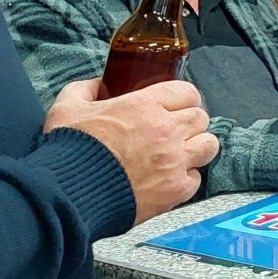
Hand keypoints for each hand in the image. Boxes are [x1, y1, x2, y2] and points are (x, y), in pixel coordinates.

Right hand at [46, 78, 219, 224]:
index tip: (175, 104)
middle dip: (190, 121)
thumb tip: (97, 85)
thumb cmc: (70, 150)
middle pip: (201, 117)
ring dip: (197, 146)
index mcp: (145, 106)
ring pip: (209, 145)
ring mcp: (174, 162)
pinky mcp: (174, 191)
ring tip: (181, 152)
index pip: (187, 91)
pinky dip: (186, 178)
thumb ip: (86, 89)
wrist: (69, 193)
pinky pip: (196, 179)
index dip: (182, 97)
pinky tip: (170, 177)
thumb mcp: (68, 106)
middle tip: (175, 129)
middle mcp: (166, 131)